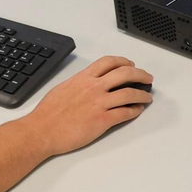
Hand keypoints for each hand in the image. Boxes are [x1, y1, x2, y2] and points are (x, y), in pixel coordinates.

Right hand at [22, 56, 151, 156]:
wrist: (43, 130)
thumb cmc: (48, 112)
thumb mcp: (63, 88)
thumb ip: (78, 83)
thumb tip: (86, 83)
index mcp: (84, 78)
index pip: (109, 62)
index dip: (123, 61)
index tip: (130, 64)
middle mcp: (94, 87)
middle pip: (125, 73)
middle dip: (140, 74)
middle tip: (147, 78)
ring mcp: (99, 104)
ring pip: (129, 93)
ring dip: (142, 94)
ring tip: (147, 97)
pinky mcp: (102, 120)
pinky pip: (124, 113)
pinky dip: (135, 111)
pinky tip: (137, 110)